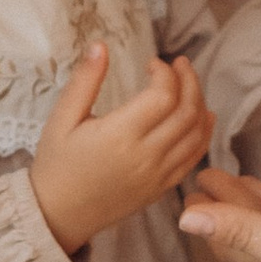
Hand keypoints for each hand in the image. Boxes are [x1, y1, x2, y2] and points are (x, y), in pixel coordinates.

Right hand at [29, 46, 212, 257]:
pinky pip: (194, 158)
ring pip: (196, 134)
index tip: (153, 63)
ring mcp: (157, 175)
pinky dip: (204, 134)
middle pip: (187, 111)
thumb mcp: (62, 119)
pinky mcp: (162, 188)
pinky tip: (202, 116)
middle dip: (189, 80)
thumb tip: (100, 46)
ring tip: (190, 84)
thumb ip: (84, 81)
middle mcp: (145, 156)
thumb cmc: (56, 164)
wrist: (57, 215)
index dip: (166, 73)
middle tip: (181, 63)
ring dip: (200, 103)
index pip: (162, 96)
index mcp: (119, 136)